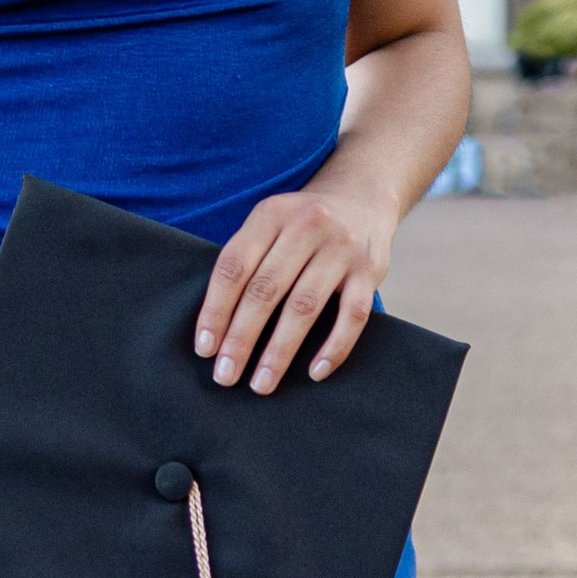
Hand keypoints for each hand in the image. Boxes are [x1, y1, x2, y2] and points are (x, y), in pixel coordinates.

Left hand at [196, 172, 397, 394]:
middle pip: (265, 290)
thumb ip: (246, 258)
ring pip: (304, 307)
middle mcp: (307, 226)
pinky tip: (315, 372)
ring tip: (262, 383)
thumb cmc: (302, 221)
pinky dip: (334, 347)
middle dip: (241, 338)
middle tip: (225, 376)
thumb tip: (214, 325)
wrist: (364, 193)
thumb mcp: (270, 221)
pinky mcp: (371, 270)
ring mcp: (342, 248)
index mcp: (271, 214)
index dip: (216, 310)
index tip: (205, 348)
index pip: (234, 268)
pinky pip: (353, 316)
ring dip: (280, 351)